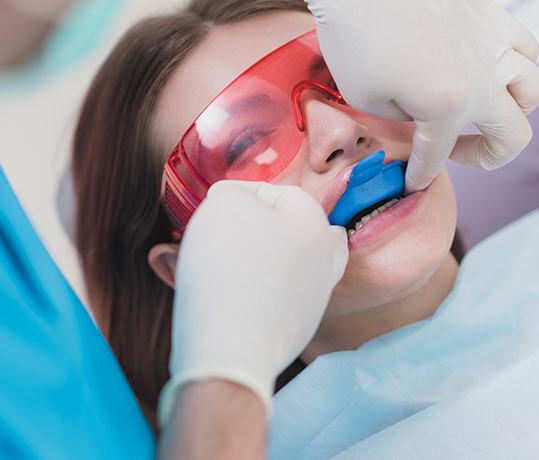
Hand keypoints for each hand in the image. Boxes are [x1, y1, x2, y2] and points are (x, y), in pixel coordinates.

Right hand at [159, 181, 347, 423]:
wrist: (230, 347)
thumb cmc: (229, 266)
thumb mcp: (225, 205)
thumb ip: (233, 193)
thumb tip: (234, 202)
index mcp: (316, 225)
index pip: (281, 193)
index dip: (244, 192)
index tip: (215, 202)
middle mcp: (324, 262)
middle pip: (296, 231)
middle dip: (263, 225)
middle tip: (230, 228)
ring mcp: (313, 299)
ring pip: (290, 265)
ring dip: (262, 257)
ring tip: (229, 258)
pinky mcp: (295, 330)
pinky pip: (277, 297)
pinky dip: (259, 288)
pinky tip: (234, 290)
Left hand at [243, 0, 538, 191]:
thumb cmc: (353, 35)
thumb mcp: (365, 98)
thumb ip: (402, 119)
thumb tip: (419, 115)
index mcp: (449, 106)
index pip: (438, 155)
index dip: (421, 174)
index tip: (411, 182)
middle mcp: (485, 78)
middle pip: (512, 135)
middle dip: (485, 157)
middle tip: (454, 152)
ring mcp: (495, 42)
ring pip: (533, 90)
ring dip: (511, 112)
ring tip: (480, 112)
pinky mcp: (492, 12)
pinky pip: (526, 48)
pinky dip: (516, 69)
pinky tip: (490, 69)